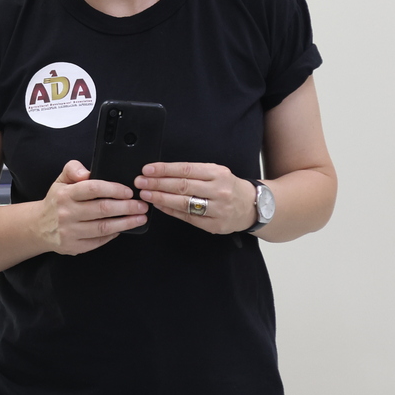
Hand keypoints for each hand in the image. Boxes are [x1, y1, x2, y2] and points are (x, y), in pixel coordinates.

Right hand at [36, 160, 148, 254]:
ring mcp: (70, 232)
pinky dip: (113, 234)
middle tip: (141, 205)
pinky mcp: (74, 246)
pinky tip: (123, 228)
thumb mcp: (61, 180)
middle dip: (126, 207)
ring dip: (125, 223)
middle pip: (102, 209)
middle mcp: (66, 213)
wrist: (39, 227)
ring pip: (103, 228)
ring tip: (140, 218)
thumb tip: (86, 172)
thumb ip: (73, 169)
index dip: (114, 189)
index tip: (129, 191)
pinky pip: (99, 240)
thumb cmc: (56, 201)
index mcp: (65, 194)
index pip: (93, 189)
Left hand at [136, 163, 257, 234]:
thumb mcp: (217, 172)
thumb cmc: (230, 187)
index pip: (186, 169)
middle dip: (158, 184)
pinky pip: (188, 217)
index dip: (164, 170)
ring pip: (184, 203)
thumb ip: (193, 172)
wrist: (253, 206)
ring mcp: (217, 209)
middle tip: (141, 182)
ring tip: (146, 194)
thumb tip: (162, 173)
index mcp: (218, 173)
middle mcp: (219, 190)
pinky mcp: (214, 225)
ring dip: (161, 199)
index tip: (148, 169)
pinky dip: (171, 211)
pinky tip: (159, 206)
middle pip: (182, 186)